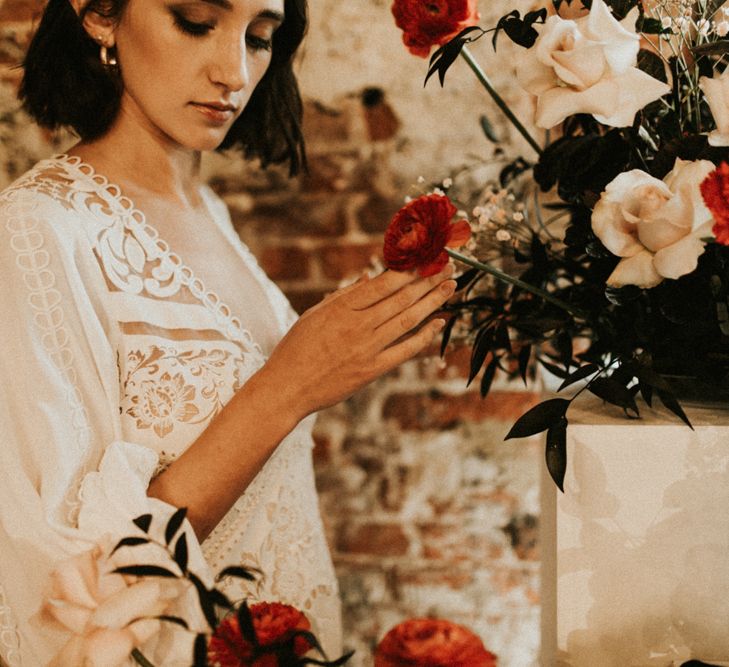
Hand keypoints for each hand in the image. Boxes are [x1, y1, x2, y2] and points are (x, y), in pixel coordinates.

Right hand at [261, 266, 456, 418]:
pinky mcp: (371, 371)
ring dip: (432, 302)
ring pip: (407, 320)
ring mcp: (366, 350)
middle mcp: (357, 326)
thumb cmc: (296, 349)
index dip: (409, 268)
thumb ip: (343, 297)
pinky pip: (404, 351)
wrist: (287, 388)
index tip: (426, 257)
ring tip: (450, 288)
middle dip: (428, 280)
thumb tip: (369, 279)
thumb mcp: (314, 315)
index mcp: (341, 309)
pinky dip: (423, 336)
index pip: (383, 283)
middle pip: (401, 298)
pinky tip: (438, 323)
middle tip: (448, 267)